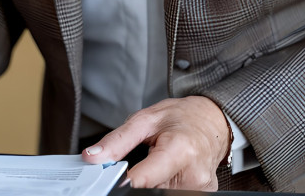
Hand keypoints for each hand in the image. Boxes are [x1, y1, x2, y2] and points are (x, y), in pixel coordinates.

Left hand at [81, 95, 230, 190]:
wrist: (212, 121)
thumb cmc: (181, 116)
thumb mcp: (144, 119)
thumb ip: (117, 140)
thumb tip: (93, 156)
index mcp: (180, 150)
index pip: (145, 179)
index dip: (123, 181)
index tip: (110, 180)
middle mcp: (194, 174)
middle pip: (152, 188)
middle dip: (136, 178)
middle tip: (135, 161)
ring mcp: (201, 188)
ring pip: (160, 192)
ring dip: (151, 182)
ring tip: (155, 161)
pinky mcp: (203, 195)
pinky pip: (172, 194)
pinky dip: (162, 184)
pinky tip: (164, 170)